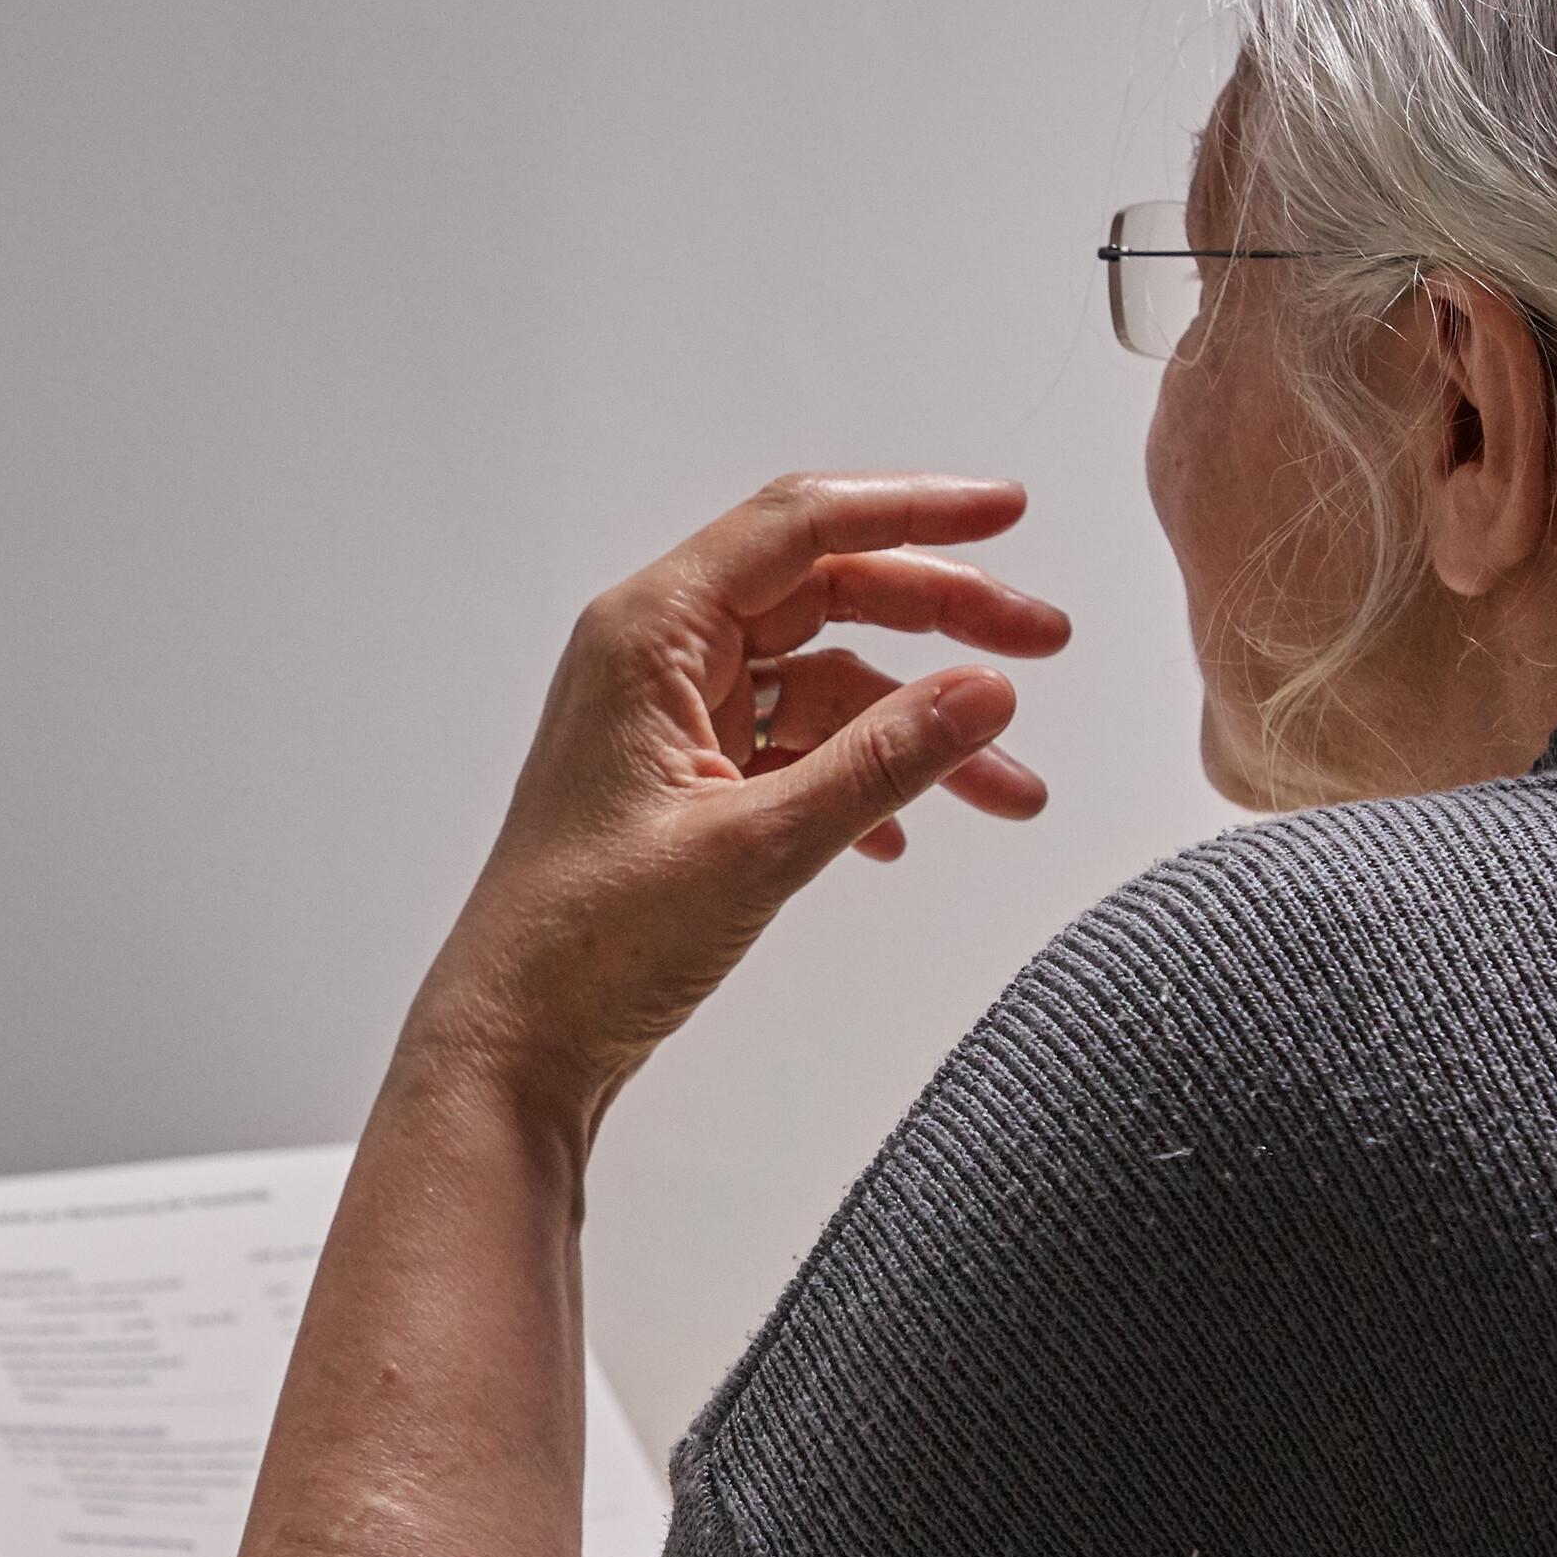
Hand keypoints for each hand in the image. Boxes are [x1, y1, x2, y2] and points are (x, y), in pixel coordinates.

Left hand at [403, 474, 1063, 1131]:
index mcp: (651, 634)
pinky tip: (903, 838)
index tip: (1007, 514)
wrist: (515, 1046)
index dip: (914, 510)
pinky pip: (797, 747)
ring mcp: (671, 720)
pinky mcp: (685, 781)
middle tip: (1041, 644)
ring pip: (826, 684)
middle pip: (826, 594)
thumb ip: (882, 762)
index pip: (802, 528)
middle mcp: (658, 658)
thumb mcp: (759, 846)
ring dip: (918, 731)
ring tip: (1010, 791)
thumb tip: (986, 691)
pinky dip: (862, 778)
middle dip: (940, 619)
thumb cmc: (588, 945)